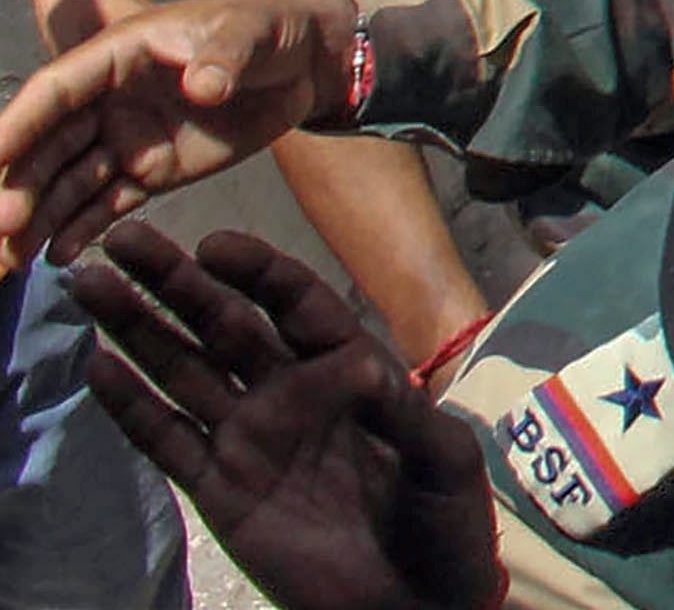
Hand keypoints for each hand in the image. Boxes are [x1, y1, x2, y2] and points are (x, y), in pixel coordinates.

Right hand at [0, 0, 359, 269]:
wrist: (303, 63)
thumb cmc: (268, 29)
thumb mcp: (250, 31)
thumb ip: (224, 56)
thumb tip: (203, 86)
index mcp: (118, 54)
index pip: (56, 89)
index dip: (19, 121)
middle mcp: (108, 100)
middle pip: (49, 144)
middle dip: (19, 185)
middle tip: (0, 228)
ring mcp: (126, 139)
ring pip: (68, 181)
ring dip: (36, 217)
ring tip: (8, 259)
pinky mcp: (151, 172)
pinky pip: (106, 204)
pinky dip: (79, 229)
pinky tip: (54, 257)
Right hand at [75, 225, 499, 609]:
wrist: (414, 603)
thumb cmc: (445, 524)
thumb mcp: (445, 460)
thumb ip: (406, 414)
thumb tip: (364, 369)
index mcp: (350, 371)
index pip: (294, 305)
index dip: (256, 272)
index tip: (213, 244)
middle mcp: (291, 394)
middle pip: (225, 324)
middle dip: (176, 281)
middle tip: (124, 237)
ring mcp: (250, 440)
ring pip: (184, 369)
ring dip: (138, 327)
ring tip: (91, 282)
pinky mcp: (221, 490)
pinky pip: (168, 439)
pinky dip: (132, 405)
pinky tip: (98, 366)